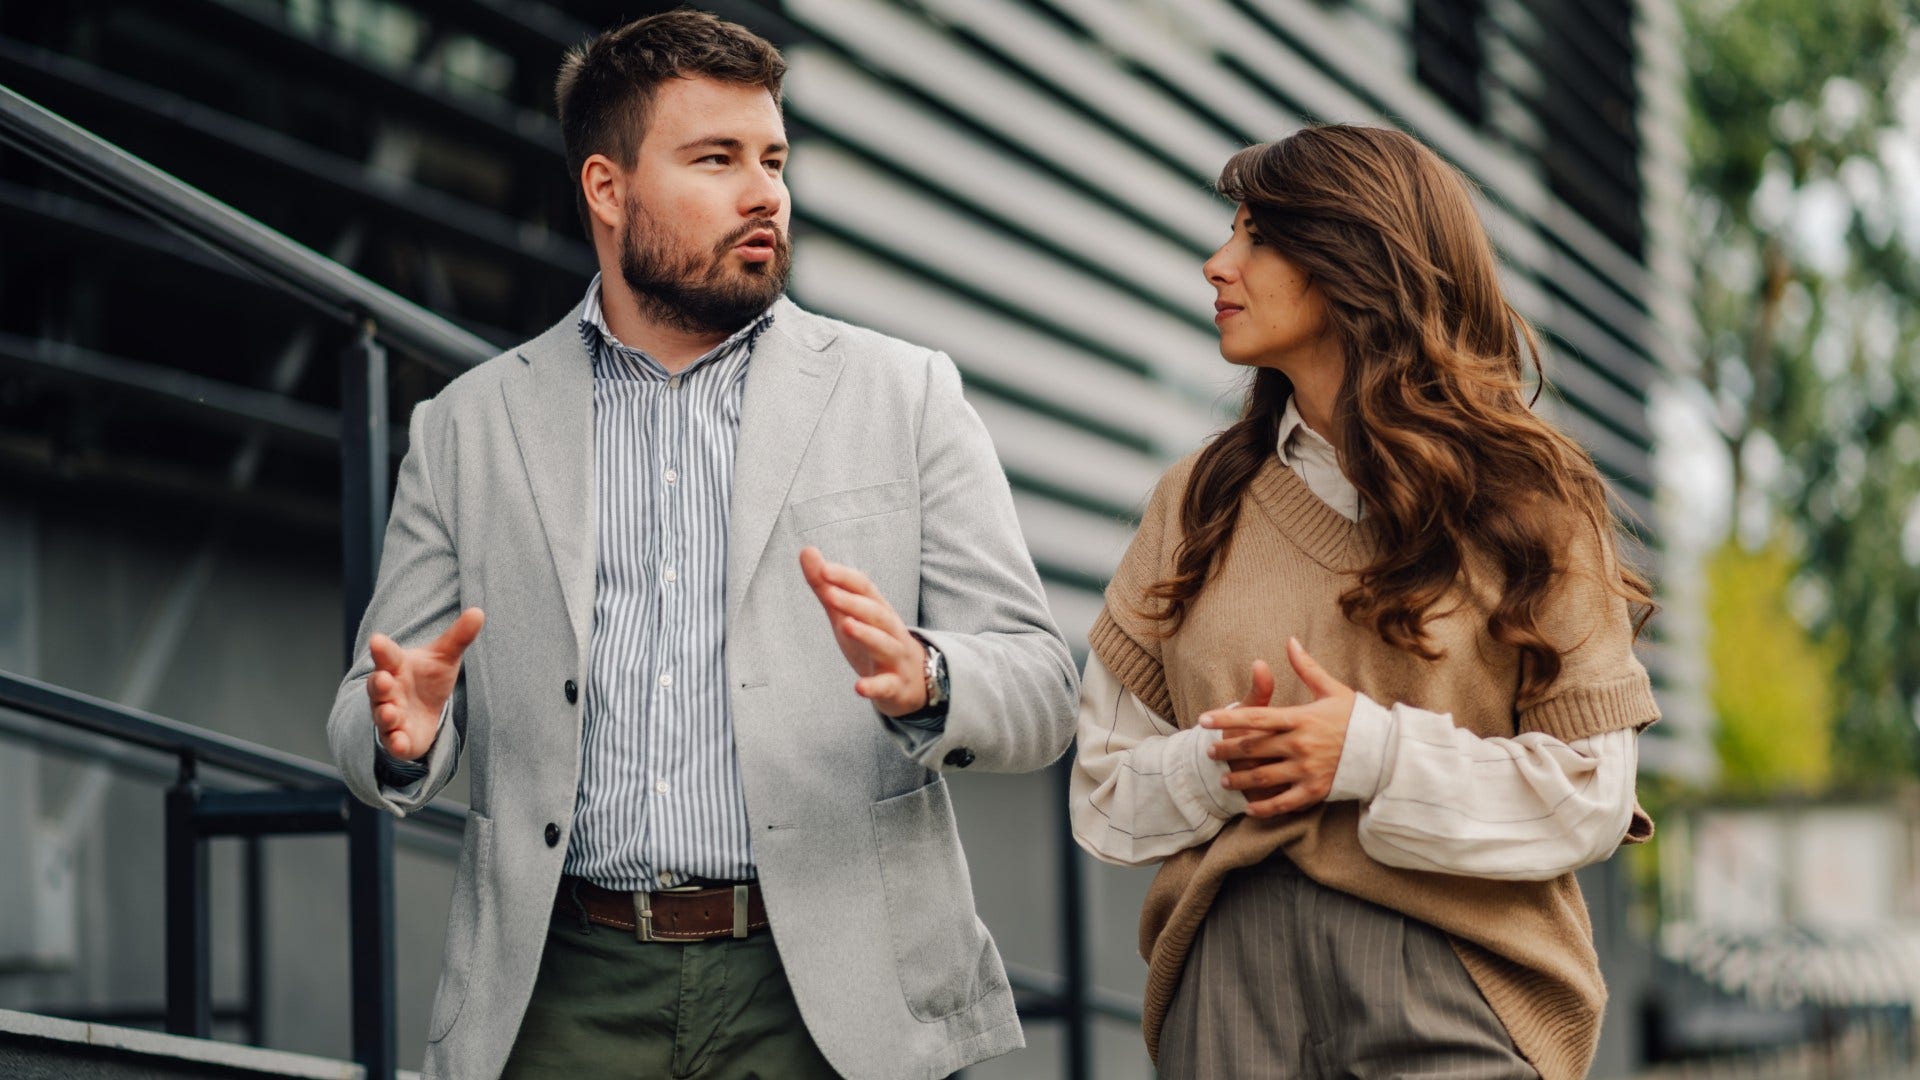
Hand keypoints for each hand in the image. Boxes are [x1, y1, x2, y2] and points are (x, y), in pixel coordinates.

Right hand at [366, 607, 483, 761]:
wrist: (422, 711)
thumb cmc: (427, 678)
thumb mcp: (444, 657)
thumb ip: (458, 636)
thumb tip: (478, 612)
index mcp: (396, 666)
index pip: (387, 655)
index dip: (382, 648)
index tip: (377, 640)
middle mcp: (388, 690)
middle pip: (378, 686)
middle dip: (379, 684)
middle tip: (383, 679)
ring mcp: (390, 714)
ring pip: (382, 715)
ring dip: (385, 714)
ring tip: (391, 713)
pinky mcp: (397, 738)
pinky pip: (393, 742)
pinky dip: (395, 743)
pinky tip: (400, 743)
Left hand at [799, 547, 927, 716]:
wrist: (911, 682)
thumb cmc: (873, 642)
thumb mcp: (846, 614)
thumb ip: (826, 587)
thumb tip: (806, 550)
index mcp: (878, 610)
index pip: (865, 588)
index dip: (845, 578)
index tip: (823, 569)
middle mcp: (890, 630)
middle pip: (876, 613)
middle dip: (854, 603)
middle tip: (830, 595)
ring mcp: (895, 658)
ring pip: (885, 644)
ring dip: (867, 635)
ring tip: (846, 626)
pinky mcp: (895, 685)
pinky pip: (886, 685)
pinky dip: (874, 686)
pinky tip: (858, 687)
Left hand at [1201, 637, 1354, 817]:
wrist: (1386, 749)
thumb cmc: (1357, 718)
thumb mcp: (1332, 690)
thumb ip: (1307, 668)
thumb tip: (1290, 641)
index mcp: (1301, 718)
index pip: (1255, 717)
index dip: (1226, 718)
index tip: (1203, 720)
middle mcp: (1300, 744)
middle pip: (1253, 748)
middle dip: (1227, 751)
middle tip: (1209, 752)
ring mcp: (1306, 770)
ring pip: (1262, 777)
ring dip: (1239, 780)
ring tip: (1223, 781)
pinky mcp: (1315, 791)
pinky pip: (1284, 802)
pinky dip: (1265, 808)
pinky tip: (1250, 809)